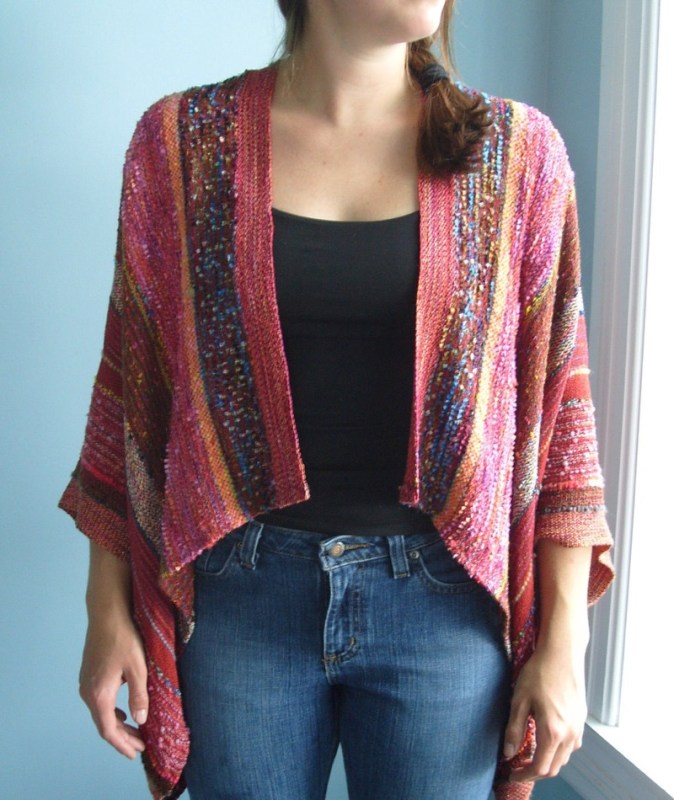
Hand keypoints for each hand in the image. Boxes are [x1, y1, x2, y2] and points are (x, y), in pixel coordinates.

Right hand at [79, 612, 147, 758]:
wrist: (106, 613)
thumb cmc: (124, 638)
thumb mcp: (137, 668)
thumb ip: (139, 695)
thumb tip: (140, 721)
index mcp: (99, 694)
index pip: (108, 730)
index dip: (122, 744)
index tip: (135, 753)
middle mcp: (87, 692)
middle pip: (103, 723)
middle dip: (122, 737)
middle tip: (140, 746)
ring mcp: (86, 683)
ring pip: (101, 712)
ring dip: (117, 724)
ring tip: (134, 732)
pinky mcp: (89, 674)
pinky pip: (99, 701)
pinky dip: (112, 711)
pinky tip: (123, 711)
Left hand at [503, 643, 586, 781]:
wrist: (562, 654)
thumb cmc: (538, 673)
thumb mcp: (519, 700)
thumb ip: (514, 729)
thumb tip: (508, 753)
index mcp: (553, 732)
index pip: (540, 768)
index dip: (525, 775)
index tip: (512, 773)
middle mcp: (570, 734)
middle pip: (554, 767)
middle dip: (536, 772)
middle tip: (519, 768)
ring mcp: (578, 727)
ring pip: (564, 758)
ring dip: (548, 762)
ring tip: (531, 755)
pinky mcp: (581, 719)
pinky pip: (572, 745)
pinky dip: (559, 751)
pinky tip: (548, 740)